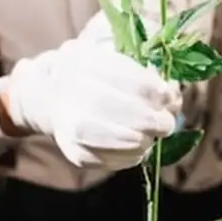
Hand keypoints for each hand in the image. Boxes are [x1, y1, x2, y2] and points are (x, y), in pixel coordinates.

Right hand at [4, 41, 181, 169]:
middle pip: (138, 118)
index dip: (161, 94)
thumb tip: (174, 93)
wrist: (47, 95)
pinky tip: (131, 145)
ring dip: (147, 140)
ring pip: (131, 143)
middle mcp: (78, 96)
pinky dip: (132, 156)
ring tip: (146, 133)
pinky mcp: (75, 153)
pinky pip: (117, 161)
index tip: (169, 96)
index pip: (139, 85)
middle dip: (160, 122)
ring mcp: (75, 128)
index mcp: (88, 64)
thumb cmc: (89, 74)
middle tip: (165, 122)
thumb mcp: (111, 58)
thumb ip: (143, 73)